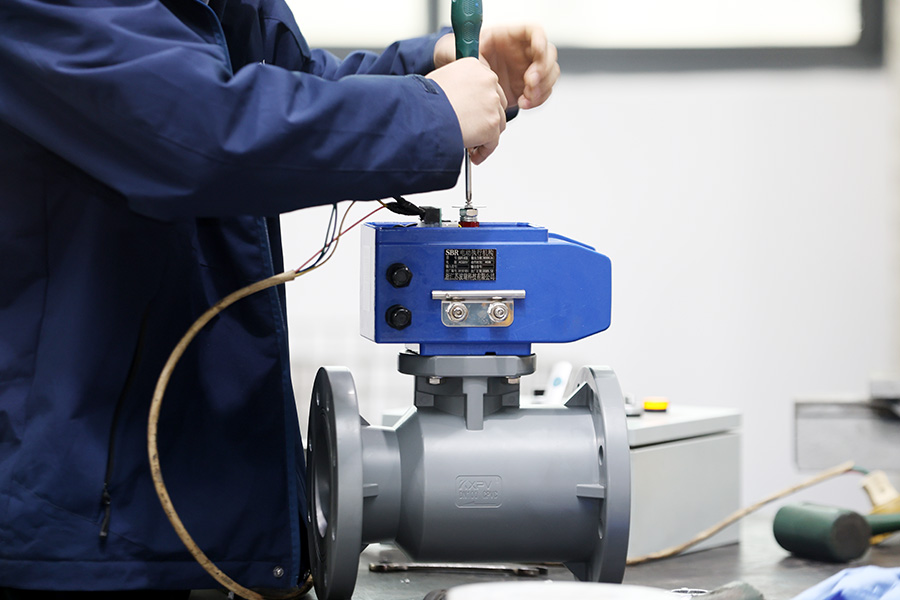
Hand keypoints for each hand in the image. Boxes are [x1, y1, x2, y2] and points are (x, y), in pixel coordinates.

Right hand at [426, 57, 506, 164]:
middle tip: (474, 129)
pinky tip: (473, 155)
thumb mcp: (441, 79)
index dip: (480, 102)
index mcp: (475, 66)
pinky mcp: (492, 123)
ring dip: (486, 135)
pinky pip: (493, 142)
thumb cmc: (425, 100)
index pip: (487, 85)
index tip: (474, 111)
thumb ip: (459, 85)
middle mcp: (487, 81)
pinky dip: (484, 151)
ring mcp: (492, 102)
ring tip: (472, 145)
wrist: (424, 114)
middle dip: (486, 118)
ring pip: (498, 123)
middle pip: (497, 103)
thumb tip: (462, 98)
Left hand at [434, 24, 558, 110]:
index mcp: (508, 36)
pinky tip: (524, 103)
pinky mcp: (526, 87)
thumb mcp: (460, 51)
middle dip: (543, 70)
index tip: (537, 52)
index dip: (540, 40)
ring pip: (550, 74)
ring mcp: (526, 69)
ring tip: (526, 97)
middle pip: (548, 54)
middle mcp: (522, 51)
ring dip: (542, 87)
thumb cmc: (458, 57)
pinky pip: (542, 92)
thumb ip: (471, 55)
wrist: (458, 80)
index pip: (534, 31)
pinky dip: (537, 99)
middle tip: (529, 83)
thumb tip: (478, 62)